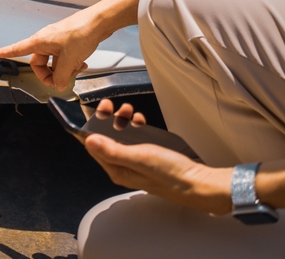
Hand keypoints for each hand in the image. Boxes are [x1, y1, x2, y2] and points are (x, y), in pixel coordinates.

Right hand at [0, 0, 141, 90]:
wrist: (99, 21)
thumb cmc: (81, 32)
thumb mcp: (69, 60)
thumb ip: (61, 76)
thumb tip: (58, 84)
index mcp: (40, 42)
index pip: (18, 49)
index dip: (6, 52)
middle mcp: (46, 40)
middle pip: (40, 62)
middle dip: (49, 74)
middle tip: (60, 81)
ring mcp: (57, 40)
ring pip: (54, 61)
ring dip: (63, 69)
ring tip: (76, 70)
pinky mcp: (68, 41)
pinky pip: (63, 57)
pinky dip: (70, 63)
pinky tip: (81, 64)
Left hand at [84, 100, 231, 213]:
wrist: (200, 183)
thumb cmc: (170, 174)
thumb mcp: (138, 158)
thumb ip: (112, 150)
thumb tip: (88, 141)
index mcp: (117, 170)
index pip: (94, 148)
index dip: (89, 128)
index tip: (89, 111)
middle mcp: (124, 168)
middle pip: (107, 140)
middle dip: (106, 120)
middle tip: (110, 105)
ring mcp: (137, 162)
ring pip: (121, 137)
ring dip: (121, 121)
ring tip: (128, 110)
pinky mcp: (149, 158)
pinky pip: (136, 139)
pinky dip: (135, 128)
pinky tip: (140, 121)